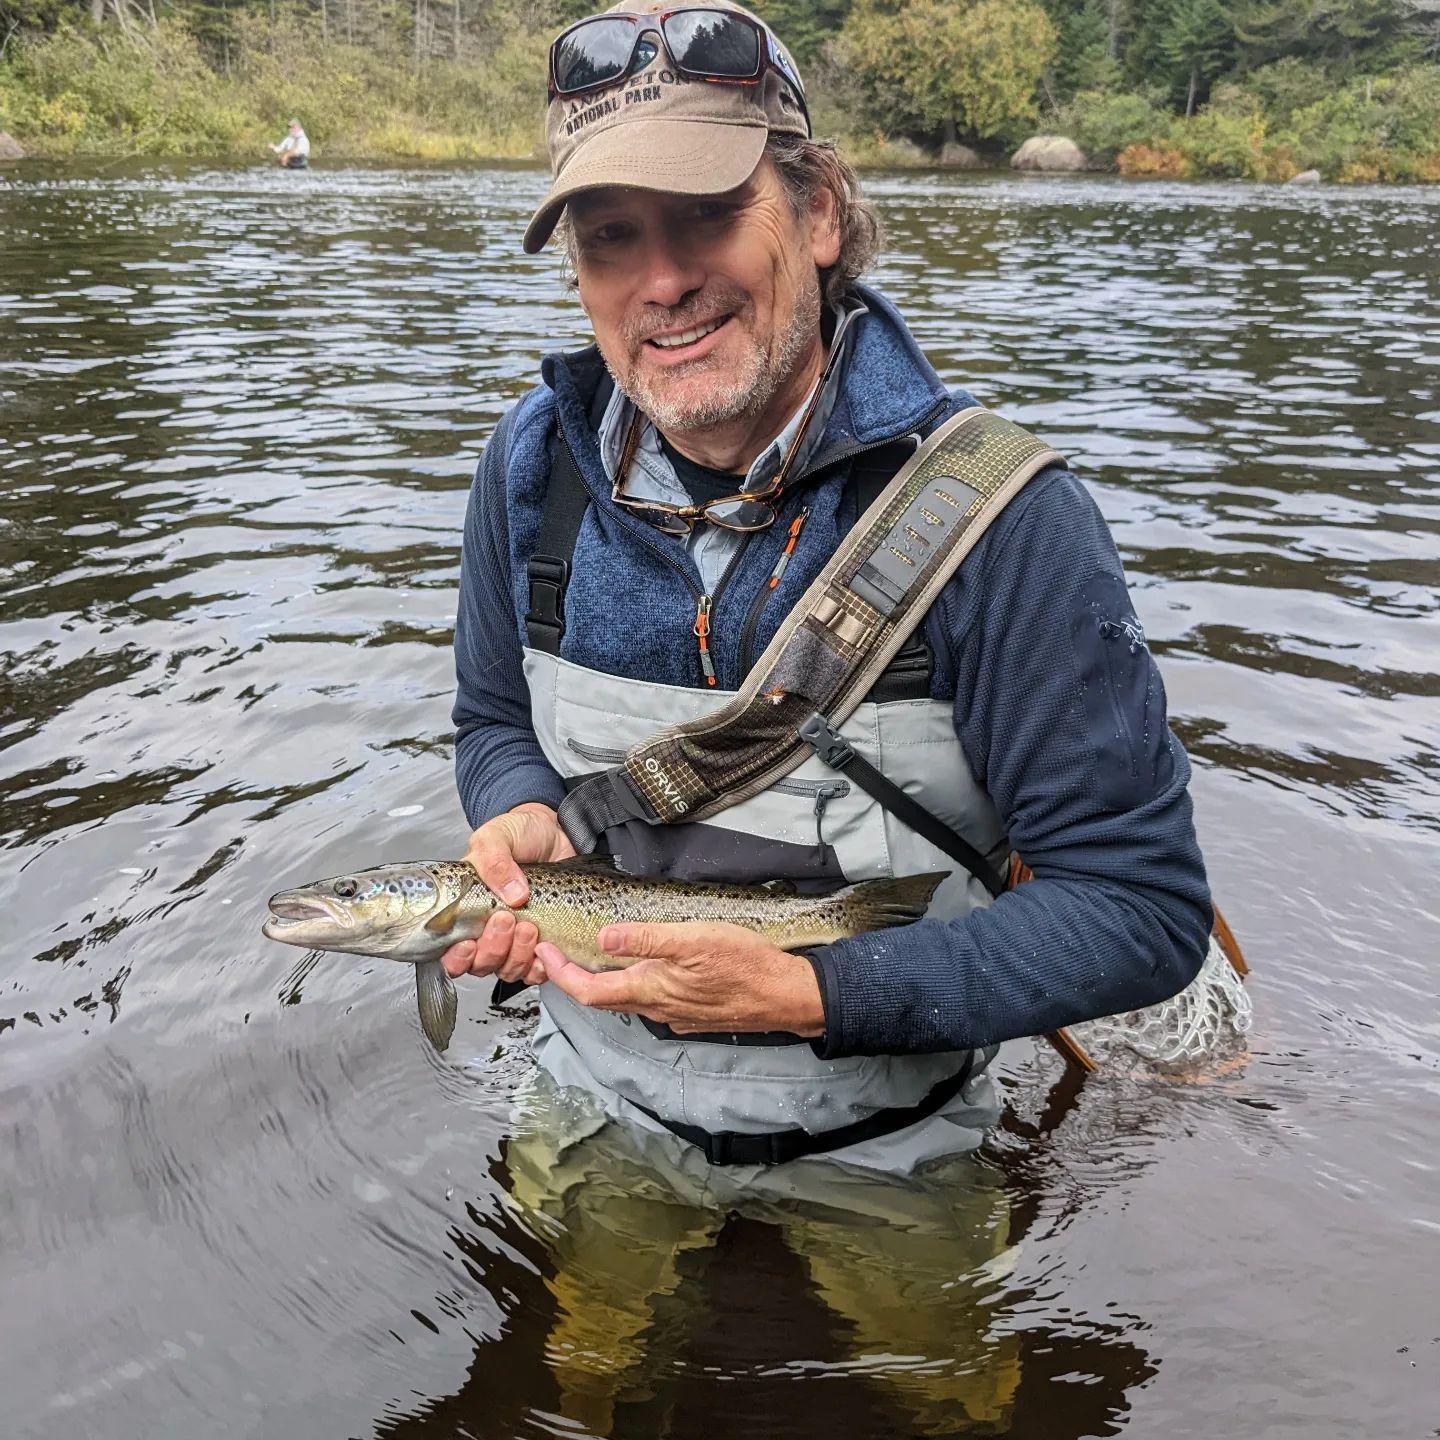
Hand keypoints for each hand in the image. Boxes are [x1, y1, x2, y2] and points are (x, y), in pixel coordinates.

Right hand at [442, 803, 575, 984]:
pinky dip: (541, 966)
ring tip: (530, 926)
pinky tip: (546, 947)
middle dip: (493, 948)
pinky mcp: (544, 942)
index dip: (456, 958)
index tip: (468, 943)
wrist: (557, 833)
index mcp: (467, 910)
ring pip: (509, 969)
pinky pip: (538, 971)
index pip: (451, 951)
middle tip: (506, 919)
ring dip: (517, 954)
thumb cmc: (520, 834)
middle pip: (481, 964)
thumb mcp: (498, 836)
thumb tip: (513, 895)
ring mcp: (516, 939)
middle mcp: (489, 930)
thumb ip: (495, 860)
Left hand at [537, 921, 825, 1036]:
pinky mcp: (692, 1014)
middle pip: (602, 999)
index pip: (588, 991)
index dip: (560, 973)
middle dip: (574, 977)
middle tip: (557, 951)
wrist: (788, 997)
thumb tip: (604, 937)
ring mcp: (676, 1015)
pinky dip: (632, 985)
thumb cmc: (746, 965)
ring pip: (626, 1001)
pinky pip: (651, 1002)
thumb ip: (648, 938)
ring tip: (592, 955)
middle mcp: (658, 1008)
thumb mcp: (695, 939)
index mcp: (651, 990)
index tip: (544, 952)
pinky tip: (642, 967)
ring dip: (603, 981)